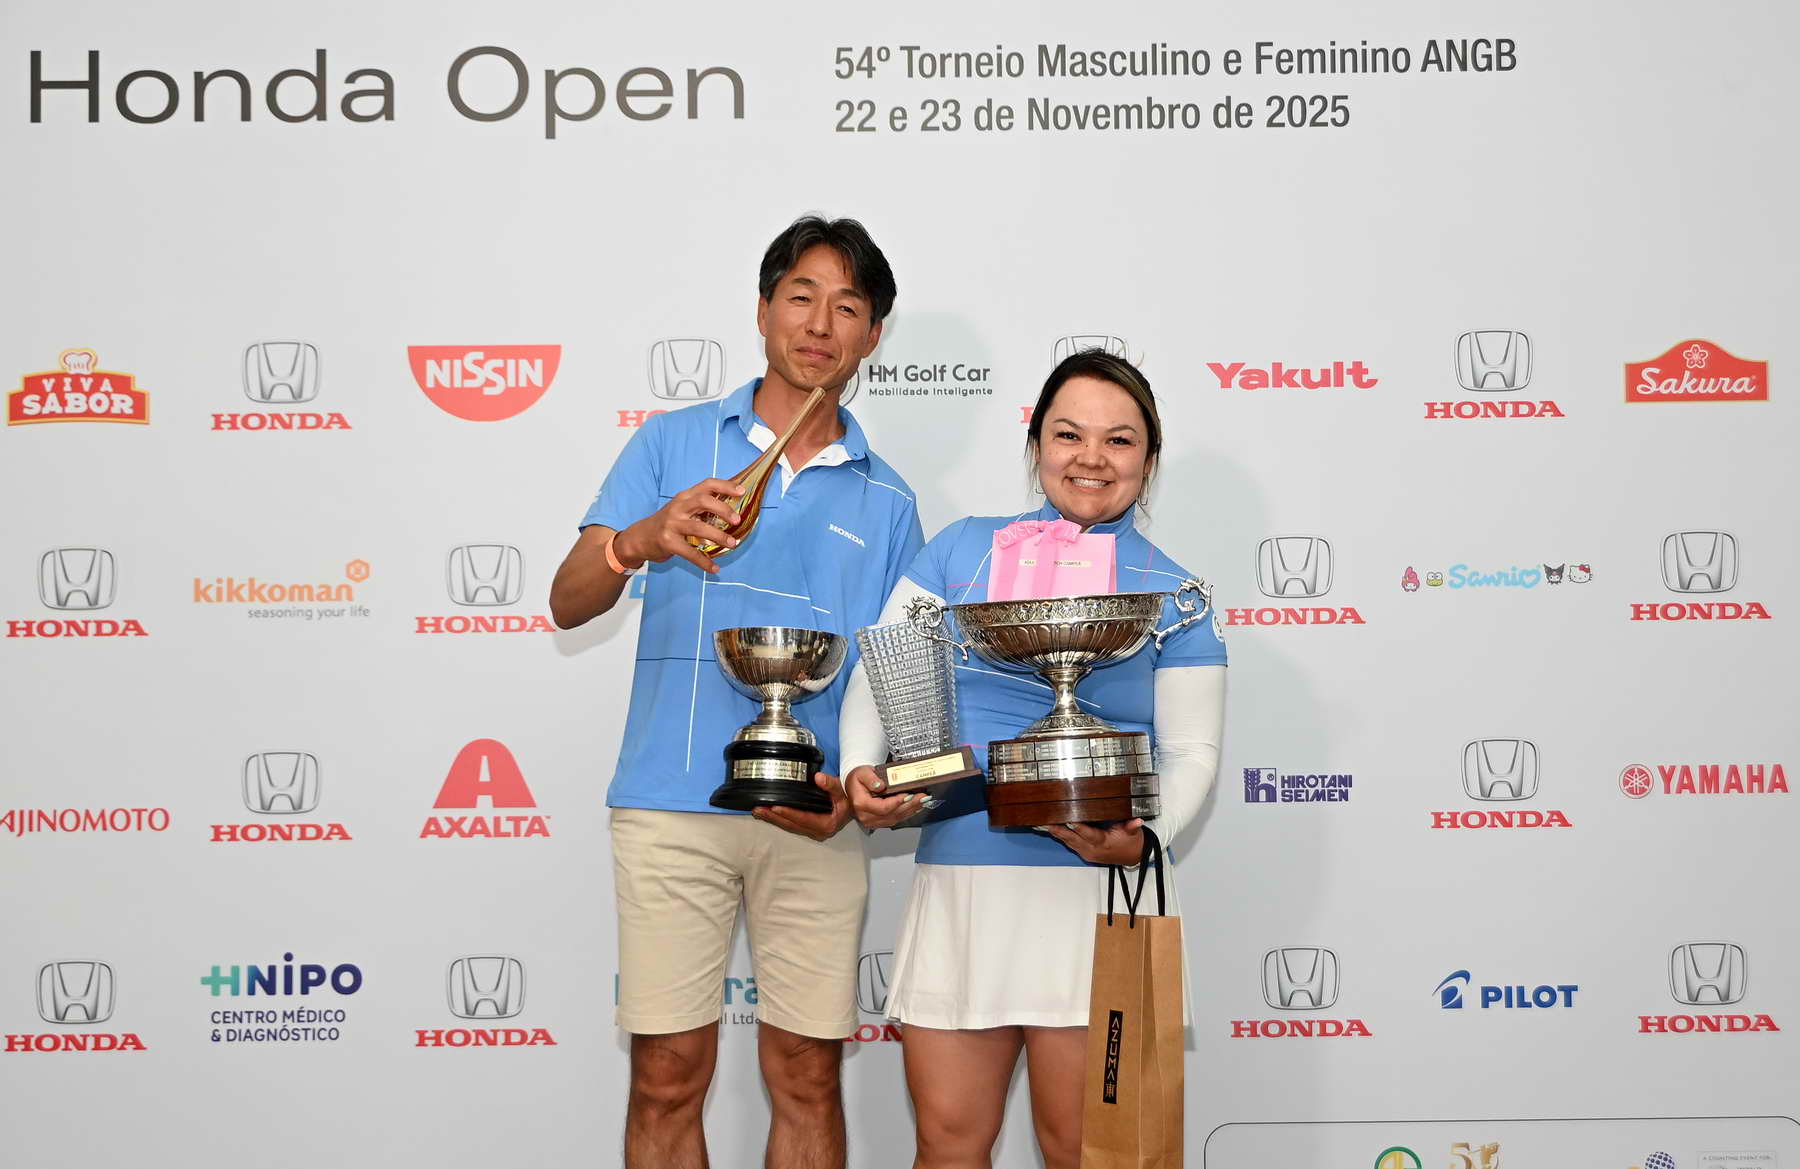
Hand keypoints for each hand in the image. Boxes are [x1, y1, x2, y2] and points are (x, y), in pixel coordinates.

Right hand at [615, 477, 745, 574]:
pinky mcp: (668, 543)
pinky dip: (704, 562)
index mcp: (684, 497)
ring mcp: (672, 524)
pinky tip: (715, 568)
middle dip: (723, 510)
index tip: (742, 491)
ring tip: (733, 544)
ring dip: (719, 536)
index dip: (725, 486)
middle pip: (703, 501)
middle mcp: (678, 507)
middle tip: (737, 520)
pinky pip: (690, 553)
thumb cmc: (668, 523)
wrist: (640, 538)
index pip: (707, 484)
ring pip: (699, 528)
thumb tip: (732, 512)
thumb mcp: (682, 509)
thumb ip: (701, 507)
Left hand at [754, 772, 852, 840]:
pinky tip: (768, 814)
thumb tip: (818, 777)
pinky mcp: (808, 829)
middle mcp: (818, 831)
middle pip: (792, 825)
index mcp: (827, 824)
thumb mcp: (842, 790)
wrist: (854, 808)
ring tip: (758, 811)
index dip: (788, 813)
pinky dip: (778, 819)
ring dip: (773, 819)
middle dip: (774, 817)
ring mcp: (813, 832)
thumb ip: (830, 784)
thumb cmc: (848, 800)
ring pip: (789, 827)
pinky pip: (791, 825)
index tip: (775, 807)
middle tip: (758, 810)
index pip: (803, 818)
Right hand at [846, 765, 924, 829]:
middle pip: (892, 814)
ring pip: (895, 818)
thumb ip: (870, 778)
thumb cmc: (857, 779)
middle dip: (910, 805)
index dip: (897, 802)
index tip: (909, 795)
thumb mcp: (861, 773)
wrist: (853, 787)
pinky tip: (916, 807)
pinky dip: (907, 813)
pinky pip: (895, 819)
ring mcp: (872, 821)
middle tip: (922, 797)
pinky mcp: (878, 822)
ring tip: (923, 801)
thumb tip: (881, 785)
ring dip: (911, 810)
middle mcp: (866, 816)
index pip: (883, 807)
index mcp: (861, 804)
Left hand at [1043, 818, 1145, 865]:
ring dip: (1057, 833)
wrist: (1131, 858)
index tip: (1069, 820)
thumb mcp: (1134, 833)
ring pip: (1069, 842)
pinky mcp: (1084, 853)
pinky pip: (1070, 844)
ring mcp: (1087, 852)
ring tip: (1045, 824)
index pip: (1089, 834)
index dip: (1079, 828)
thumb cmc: (1131, 843)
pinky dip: (1061, 836)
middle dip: (1060, 831)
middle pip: (1074, 839)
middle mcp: (1092, 849)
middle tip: (1048, 822)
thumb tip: (1137, 821)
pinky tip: (1052, 829)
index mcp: (1104, 843)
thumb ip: (1132, 826)